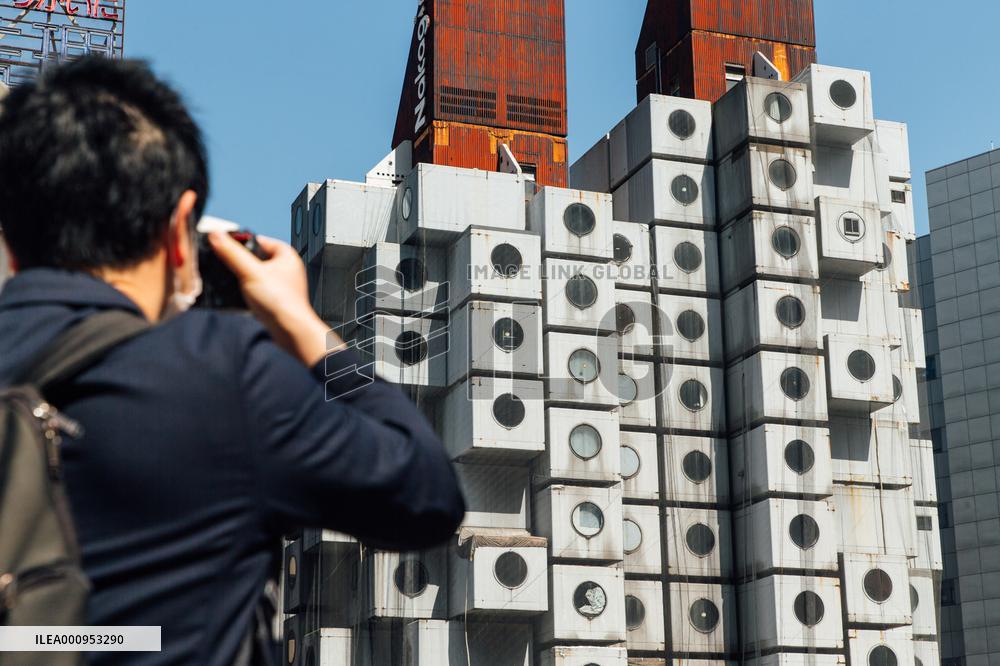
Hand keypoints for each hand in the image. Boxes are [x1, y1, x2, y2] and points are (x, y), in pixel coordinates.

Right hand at [207, 232, 344, 366]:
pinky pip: (256, 289)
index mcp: (286, 255)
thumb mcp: (250, 272)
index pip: (258, 240)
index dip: (241, 243)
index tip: (224, 246)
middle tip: (228, 267)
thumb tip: (216, 236)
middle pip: (255, 258)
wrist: (291, 331)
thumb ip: (232, 253)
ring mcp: (280, 284)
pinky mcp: (275, 298)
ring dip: (242, 278)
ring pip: (254, 274)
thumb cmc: (281, 302)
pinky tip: (239, 296)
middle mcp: (285, 268)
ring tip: (235, 283)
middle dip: (239, 262)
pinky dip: (246, 291)